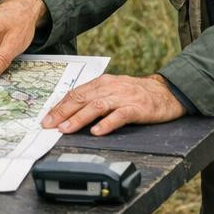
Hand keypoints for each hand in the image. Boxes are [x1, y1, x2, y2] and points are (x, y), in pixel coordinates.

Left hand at [40, 73, 183, 135]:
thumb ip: (94, 98)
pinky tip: (97, 131)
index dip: (59, 106)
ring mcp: (123, 97)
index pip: (75, 93)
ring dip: (79, 118)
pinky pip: (120, 115)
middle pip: (81, 98)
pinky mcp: (137, 108)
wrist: (166, 92)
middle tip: (48, 125)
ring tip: (66, 129)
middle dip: (62, 112)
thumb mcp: (112, 91)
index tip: (46, 118)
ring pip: (96, 106)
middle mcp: (110, 87)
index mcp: (102, 83)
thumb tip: (70, 111)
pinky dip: (107, 123)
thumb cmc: (136, 94)